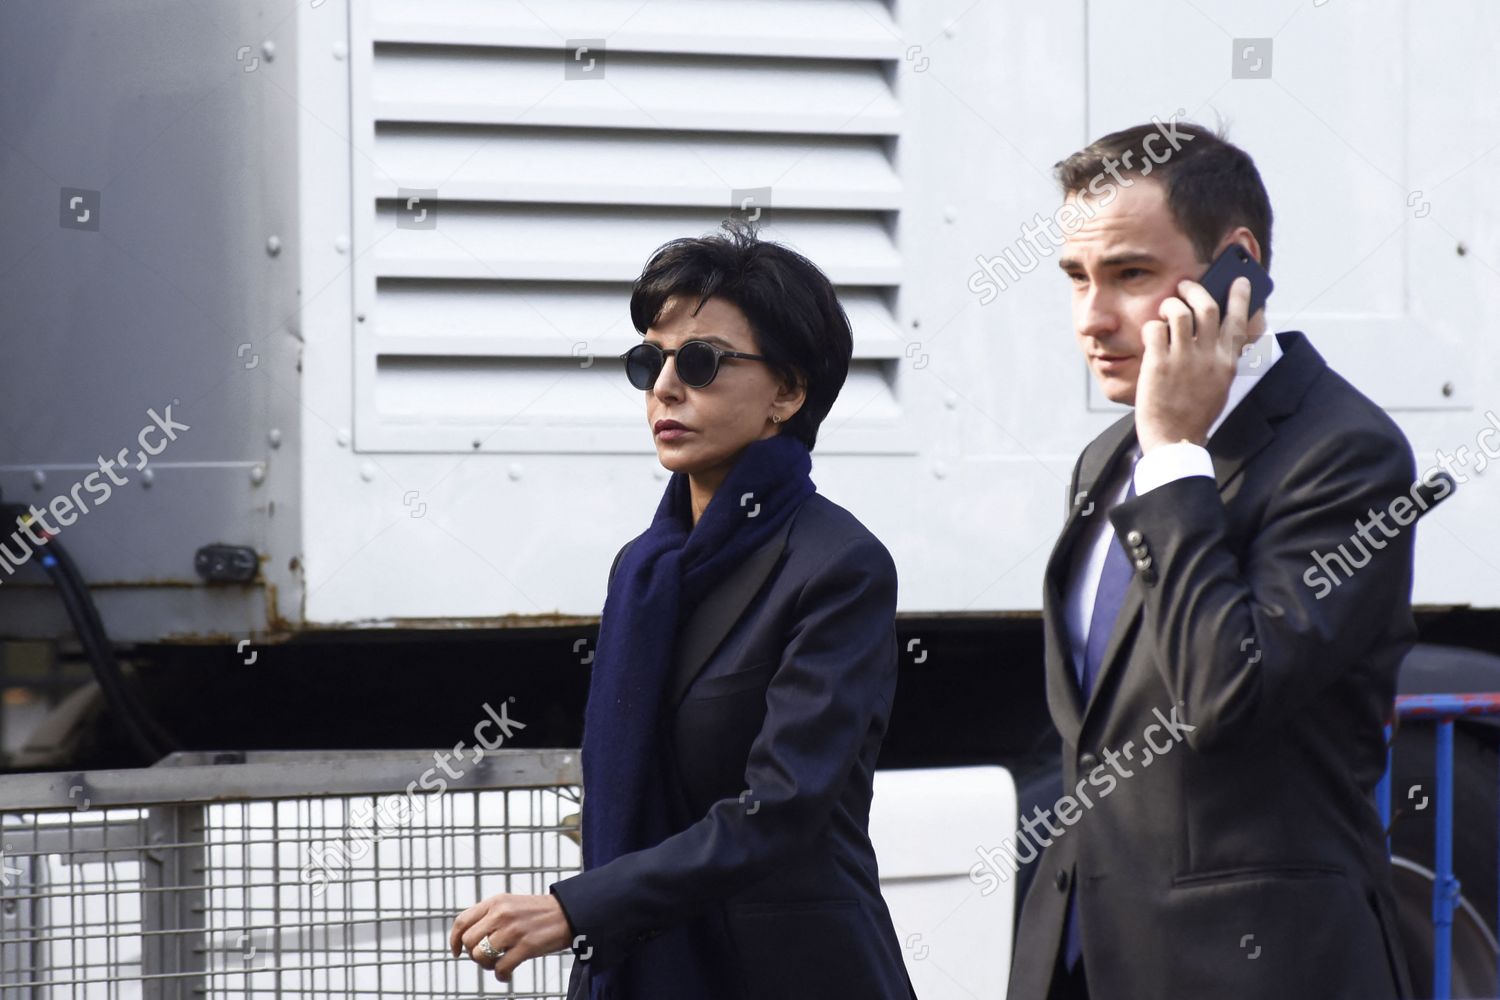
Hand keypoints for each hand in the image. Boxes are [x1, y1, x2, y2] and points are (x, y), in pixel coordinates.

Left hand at [450, 892, 572, 982]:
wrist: (569, 912)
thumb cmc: (539, 912)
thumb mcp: (511, 904)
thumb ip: (490, 916)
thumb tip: (468, 938)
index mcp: (496, 902)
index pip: (462, 921)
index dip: (454, 940)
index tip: (456, 952)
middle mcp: (501, 914)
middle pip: (469, 941)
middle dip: (473, 954)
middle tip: (486, 958)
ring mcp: (513, 930)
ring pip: (481, 955)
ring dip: (487, 966)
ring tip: (498, 965)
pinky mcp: (526, 946)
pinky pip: (501, 968)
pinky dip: (501, 975)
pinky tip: (506, 974)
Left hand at [1135, 275, 1253, 452]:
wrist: (1174, 440)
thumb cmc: (1194, 414)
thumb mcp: (1219, 385)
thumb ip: (1220, 359)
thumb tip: (1217, 333)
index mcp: (1227, 363)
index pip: (1239, 322)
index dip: (1240, 298)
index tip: (1239, 281)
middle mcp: (1209, 357)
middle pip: (1207, 307)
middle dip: (1195, 290)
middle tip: (1184, 286)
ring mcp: (1183, 359)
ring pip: (1179, 313)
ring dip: (1170, 305)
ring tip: (1165, 309)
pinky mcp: (1158, 364)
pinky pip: (1154, 329)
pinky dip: (1151, 326)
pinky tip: (1150, 334)